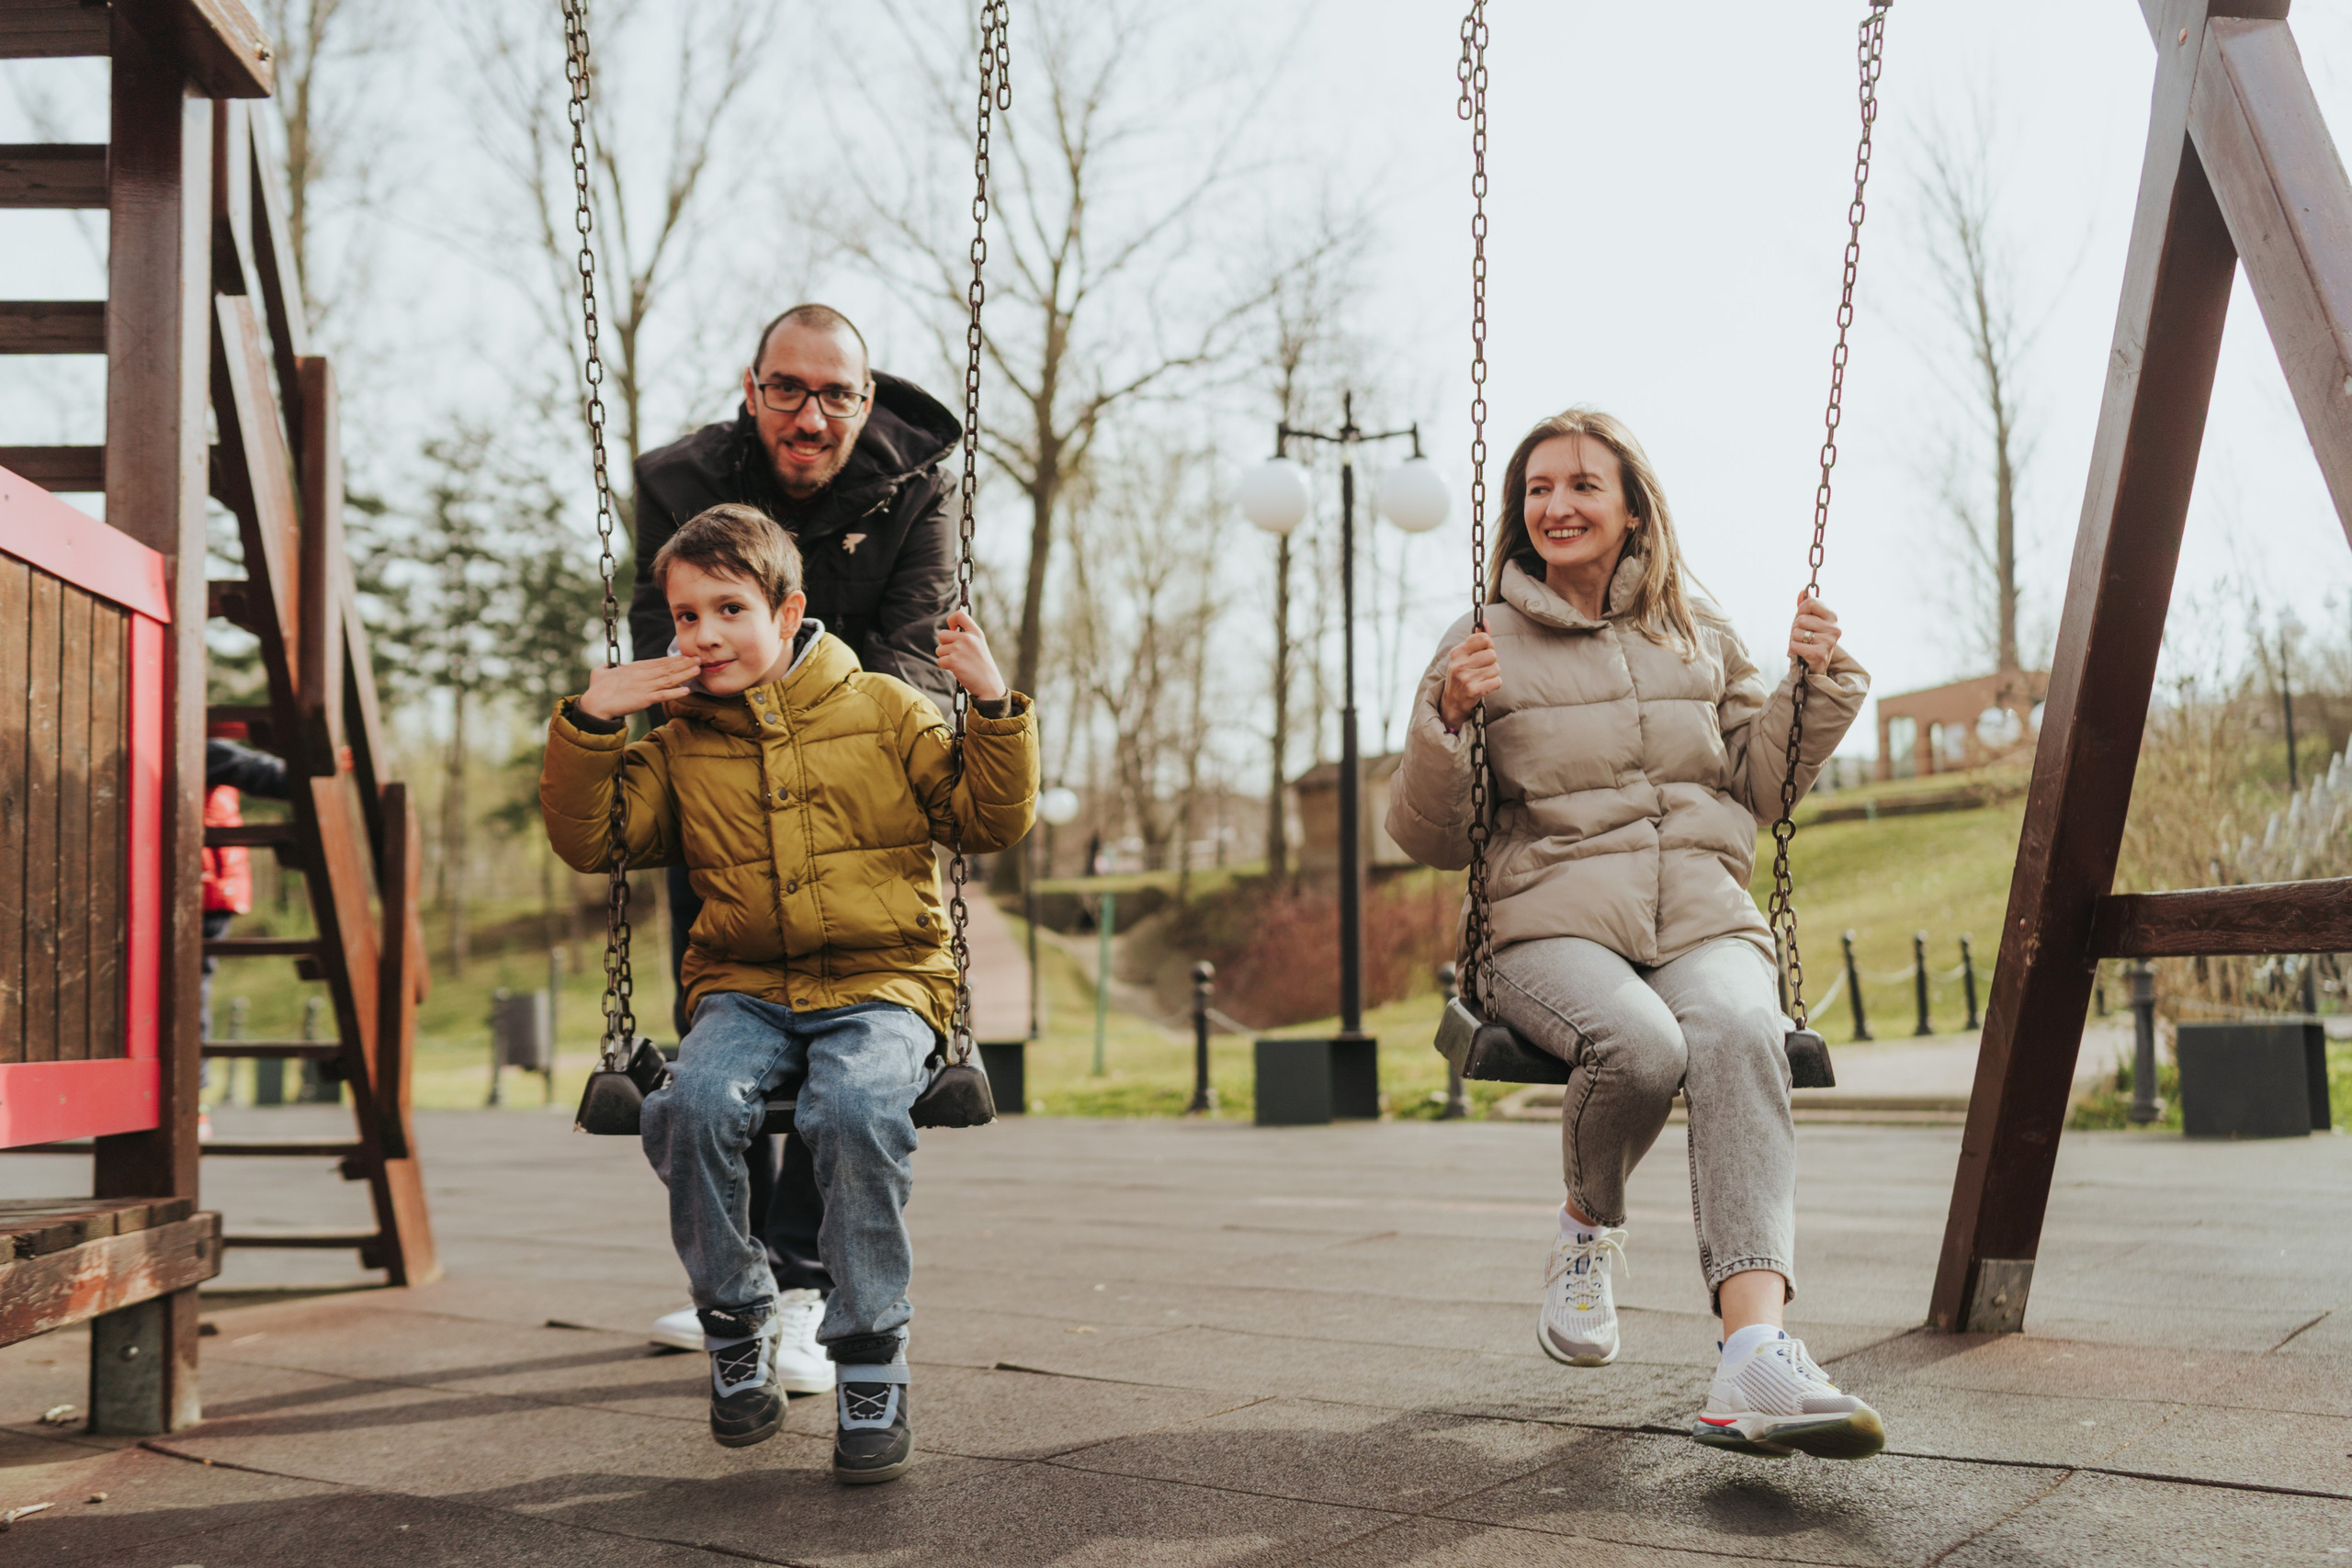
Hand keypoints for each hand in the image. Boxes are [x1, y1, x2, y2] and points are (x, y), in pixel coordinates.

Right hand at [576, 655, 698, 721]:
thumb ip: (608, 668)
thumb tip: (609, 667)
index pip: (658, 662)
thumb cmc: (596, 689)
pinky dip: (675, 693)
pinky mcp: (644, 699)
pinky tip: (687, 690)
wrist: (594, 703)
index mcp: (634, 668)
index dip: (674, 659)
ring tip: (698, 669)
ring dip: (685, 674)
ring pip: (669, 679)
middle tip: (699, 659)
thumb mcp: (601, 672)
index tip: (686, 657)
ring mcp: (644, 686)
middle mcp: (642, 675)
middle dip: (684, 663)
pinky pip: (663, 695)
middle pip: (667, 668)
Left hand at [935, 609, 1006, 702]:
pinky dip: (945, 666)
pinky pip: (940, 661)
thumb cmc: (982, 666)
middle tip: (955, 654)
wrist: (989, 685)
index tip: (952, 630)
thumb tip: (947, 631)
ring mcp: (959, 649)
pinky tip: (957, 669)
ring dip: (945, 657)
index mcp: (976, 632)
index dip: (951, 620)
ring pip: (939, 649)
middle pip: (942, 634)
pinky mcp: (953, 661)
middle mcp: (967, 638)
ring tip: (959, 663)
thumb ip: (966, 636)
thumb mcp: (979, 645)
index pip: (958, 614)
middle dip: (944, 645)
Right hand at [1438, 629, 1501, 729]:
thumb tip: (1485, 621)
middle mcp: (1459, 664)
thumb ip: (1476, 639)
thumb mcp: (1464, 656)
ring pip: (1496, 668)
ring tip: (1481, 679)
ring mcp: (1465, 678)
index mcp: (1457, 652)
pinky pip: (1497, 681)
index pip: (1484, 638)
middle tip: (1480, 670)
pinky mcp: (1473, 691)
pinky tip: (1484, 687)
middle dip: (1490, 662)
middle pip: (1492, 654)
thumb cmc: (1461, 675)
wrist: (1452, 703)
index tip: (1481, 653)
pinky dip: (1494, 684)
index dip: (1488, 645)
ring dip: (1492, 674)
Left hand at [1788, 592, 1841, 674]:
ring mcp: (1829, 642)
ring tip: (1803, 644)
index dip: (1800, 610)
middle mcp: (1834, 628)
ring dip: (1794, 639)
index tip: (1802, 618)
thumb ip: (1805, 606)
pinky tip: (1801, 652)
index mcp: (1832, 616)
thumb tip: (1801, 592)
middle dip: (1795, 628)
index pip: (1811, 603)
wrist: (1815, 665)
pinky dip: (1793, 649)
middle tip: (1802, 636)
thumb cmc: (1810, 639)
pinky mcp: (1820, 654)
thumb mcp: (1808, 621)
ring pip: (1797, 632)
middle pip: (1801, 619)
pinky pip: (1795, 646)